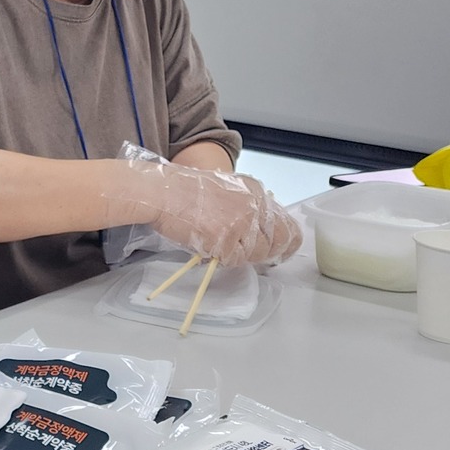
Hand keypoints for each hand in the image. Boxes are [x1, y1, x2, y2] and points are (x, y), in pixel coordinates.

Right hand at [107, 158, 302, 266]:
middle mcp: (254, 206)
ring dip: (237, 256)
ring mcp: (241, 223)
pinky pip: (232, 261)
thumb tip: (260, 232)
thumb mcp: (226, 188)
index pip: (288, 226)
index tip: (276, 252)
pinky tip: (207, 244)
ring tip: (216, 243)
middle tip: (244, 253)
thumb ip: (247, 206)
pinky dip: (220, 258)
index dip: (283, 244)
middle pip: (276, 244)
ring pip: (254, 255)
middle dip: (263, 253)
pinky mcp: (225, 239)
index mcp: (256, 192)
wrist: (162, 192)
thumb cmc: (184, 191)